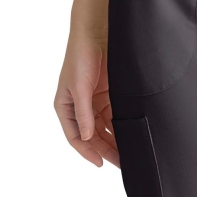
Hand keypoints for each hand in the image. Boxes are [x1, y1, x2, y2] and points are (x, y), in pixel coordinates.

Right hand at [54, 29, 118, 166]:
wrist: (97, 33)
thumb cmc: (80, 56)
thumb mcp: (79, 87)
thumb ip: (83, 114)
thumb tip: (87, 137)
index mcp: (65, 107)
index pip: (76, 137)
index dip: (87, 151)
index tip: (100, 162)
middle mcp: (79, 108)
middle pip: (93, 137)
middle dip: (105, 150)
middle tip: (120, 163)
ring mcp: (94, 103)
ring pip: (105, 130)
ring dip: (115, 141)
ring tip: (128, 153)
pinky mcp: (109, 97)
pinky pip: (115, 118)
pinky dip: (121, 128)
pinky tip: (131, 136)